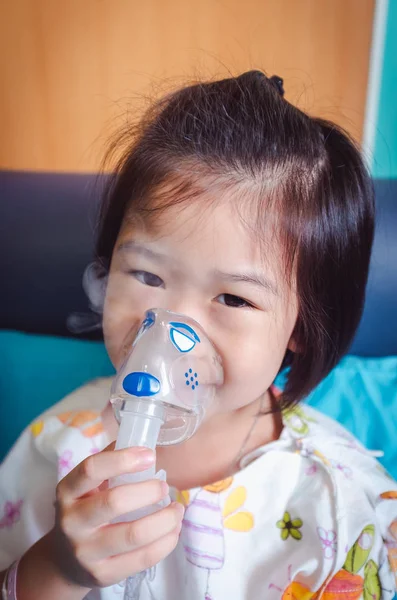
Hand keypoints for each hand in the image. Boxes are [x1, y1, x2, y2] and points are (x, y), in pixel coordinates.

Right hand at [51, 443, 182, 588]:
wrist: (65, 560)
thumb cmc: (85, 510)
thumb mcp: (86, 486)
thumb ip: (110, 462)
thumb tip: (143, 443)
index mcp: (68, 491)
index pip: (92, 469)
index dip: (124, 459)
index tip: (149, 455)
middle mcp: (72, 521)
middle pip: (115, 502)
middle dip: (150, 491)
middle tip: (165, 487)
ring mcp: (86, 551)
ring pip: (134, 534)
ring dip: (166, 519)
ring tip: (177, 509)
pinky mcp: (103, 574)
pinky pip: (143, 558)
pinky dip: (167, 541)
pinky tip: (173, 530)